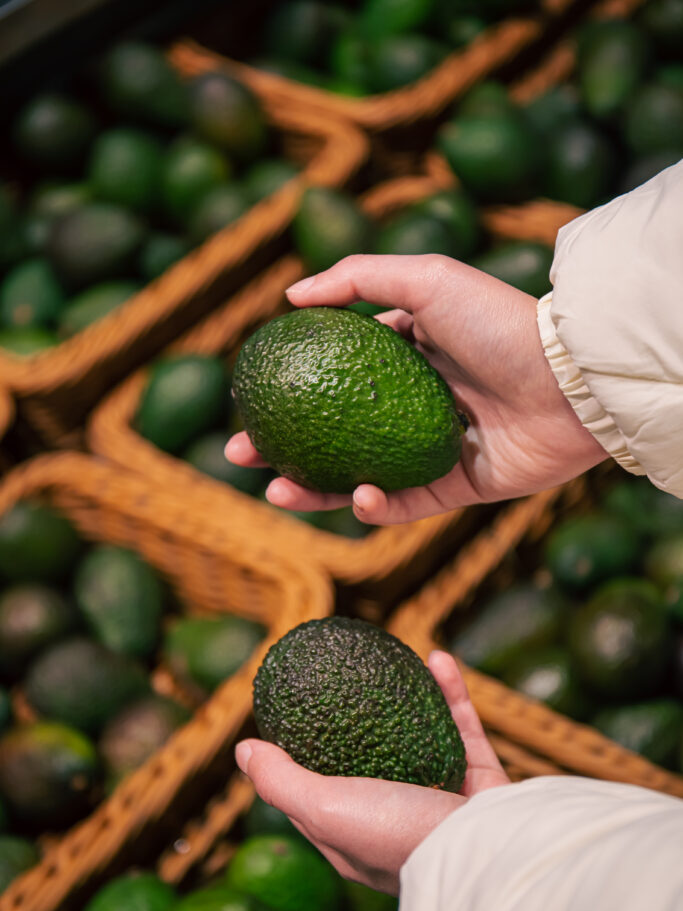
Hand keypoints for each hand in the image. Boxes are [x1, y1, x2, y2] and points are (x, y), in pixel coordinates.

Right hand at [227, 254, 605, 524]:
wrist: (570, 381)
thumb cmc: (500, 323)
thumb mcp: (427, 279)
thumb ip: (359, 279)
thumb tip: (290, 295)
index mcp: (406, 359)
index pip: (333, 376)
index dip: (289, 388)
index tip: (251, 395)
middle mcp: (413, 406)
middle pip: (334, 431)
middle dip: (284, 448)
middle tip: (244, 452)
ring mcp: (432, 449)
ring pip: (359, 476)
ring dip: (315, 490)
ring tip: (277, 490)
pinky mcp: (458, 487)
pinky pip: (406, 505)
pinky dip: (377, 506)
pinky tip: (356, 497)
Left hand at [235, 651, 508, 894]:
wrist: (484, 855)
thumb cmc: (396, 837)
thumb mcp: (322, 808)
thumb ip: (281, 781)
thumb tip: (244, 751)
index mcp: (356, 836)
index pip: (318, 795)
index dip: (302, 759)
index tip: (293, 718)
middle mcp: (398, 819)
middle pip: (374, 759)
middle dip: (364, 718)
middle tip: (350, 677)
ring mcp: (442, 801)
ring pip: (423, 737)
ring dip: (411, 696)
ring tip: (396, 661)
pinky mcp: (480, 782)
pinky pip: (463, 727)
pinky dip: (451, 693)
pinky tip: (438, 659)